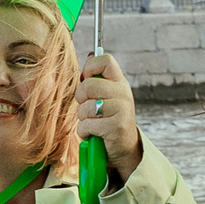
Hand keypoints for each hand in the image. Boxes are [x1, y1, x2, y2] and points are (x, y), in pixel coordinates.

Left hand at [77, 53, 142, 186]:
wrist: (124, 148)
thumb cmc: (109, 119)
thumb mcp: (107, 96)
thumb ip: (98, 78)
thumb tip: (90, 55)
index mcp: (120, 82)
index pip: (105, 60)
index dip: (90, 68)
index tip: (87, 79)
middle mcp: (123, 93)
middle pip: (89, 85)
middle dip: (81, 98)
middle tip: (87, 107)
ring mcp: (122, 110)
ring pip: (86, 107)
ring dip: (83, 119)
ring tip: (93, 123)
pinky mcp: (116, 127)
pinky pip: (87, 125)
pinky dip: (85, 132)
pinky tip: (94, 134)